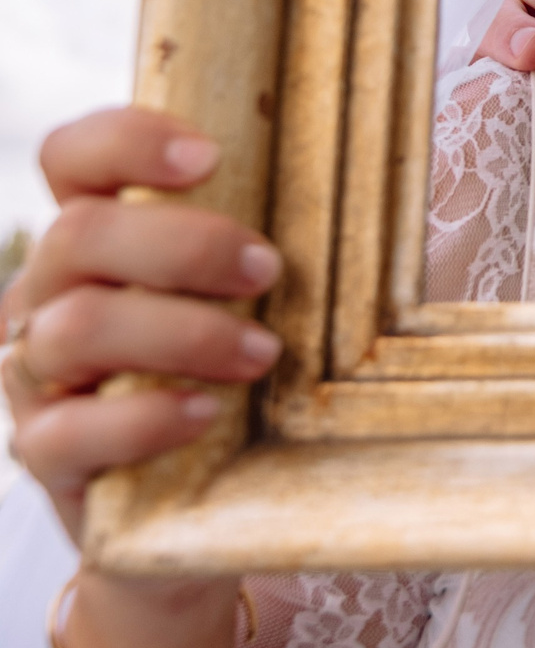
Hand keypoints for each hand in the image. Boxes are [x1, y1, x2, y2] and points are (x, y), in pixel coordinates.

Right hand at [6, 107, 271, 647]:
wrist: (203, 507)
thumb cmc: (240, 375)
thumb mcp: (256, 297)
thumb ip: (271, 238)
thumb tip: (381, 177)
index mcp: (101, 238)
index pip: (73, 157)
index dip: (126, 140)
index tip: (209, 157)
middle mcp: (52, 295)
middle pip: (79, 234)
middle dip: (184, 245)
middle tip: (267, 270)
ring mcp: (39, 377)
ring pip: (74, 328)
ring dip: (181, 333)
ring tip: (262, 354)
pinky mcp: (49, 456)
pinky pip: (66, 431)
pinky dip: (143, 418)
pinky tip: (206, 414)